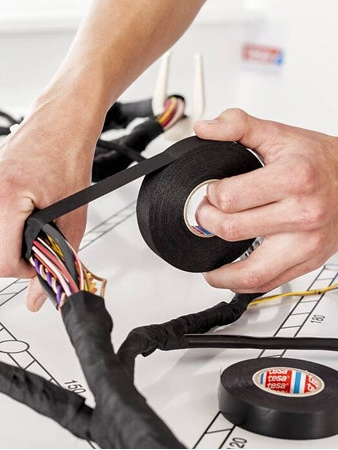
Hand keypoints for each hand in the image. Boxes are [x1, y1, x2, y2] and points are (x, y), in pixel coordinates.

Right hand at [0, 94, 104, 310]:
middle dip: (14, 260)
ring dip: (2, 246)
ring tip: (26, 222)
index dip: (26, 271)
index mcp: (0, 198)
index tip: (42, 257)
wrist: (57, 123)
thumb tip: (36, 300)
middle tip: (38, 239)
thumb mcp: (70, 218)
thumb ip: (54, 263)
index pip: (0, 265)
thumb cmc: (66, 158)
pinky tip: (13, 214)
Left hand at [194, 108, 337, 292]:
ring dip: (220, 270)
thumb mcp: (278, 134)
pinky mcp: (309, 260)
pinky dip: (241, 283)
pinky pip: (268, 283)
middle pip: (233, 230)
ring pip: (250, 271)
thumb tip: (204, 129)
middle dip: (208, 221)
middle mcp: (303, 213)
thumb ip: (237, 126)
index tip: (211, 191)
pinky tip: (228, 275)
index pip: (229, 197)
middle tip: (207, 214)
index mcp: (294, 178)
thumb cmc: (318, 160)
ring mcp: (307, 241)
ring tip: (210, 262)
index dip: (210, 194)